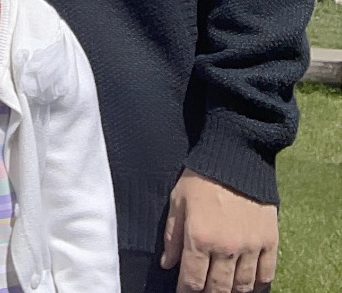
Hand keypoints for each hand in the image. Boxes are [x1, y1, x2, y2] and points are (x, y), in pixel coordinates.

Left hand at [161, 169, 277, 292]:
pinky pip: (266, 274)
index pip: (192, 280)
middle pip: (217, 288)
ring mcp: (250, 246)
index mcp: (199, 238)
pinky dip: (257, 283)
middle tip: (203, 289)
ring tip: (224, 287)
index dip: (187, 291)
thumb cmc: (201, 176)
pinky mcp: (269, 240)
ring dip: (231, 290)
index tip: (184, 292)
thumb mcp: (178, 201)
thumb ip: (172, 236)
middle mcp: (225, 248)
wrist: (236, 156)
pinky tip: (248, 281)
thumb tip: (167, 264)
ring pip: (242, 286)